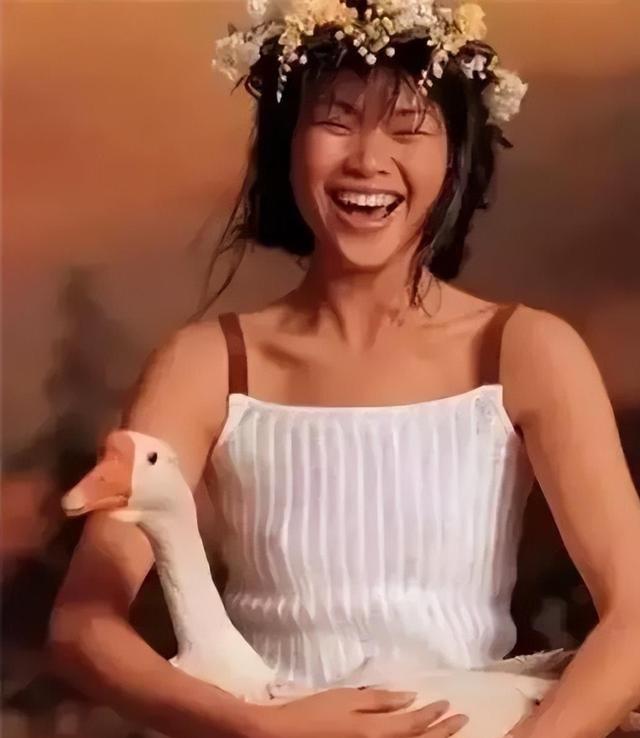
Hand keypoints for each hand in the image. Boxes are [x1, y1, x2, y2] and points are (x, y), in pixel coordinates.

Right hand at [254, 686, 468, 737]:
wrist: (283, 737)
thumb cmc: (314, 714)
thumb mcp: (346, 700)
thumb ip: (379, 700)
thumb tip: (409, 698)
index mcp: (378, 733)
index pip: (415, 724)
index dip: (435, 716)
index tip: (449, 704)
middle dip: (444, 733)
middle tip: (462, 720)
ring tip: (447, 732)